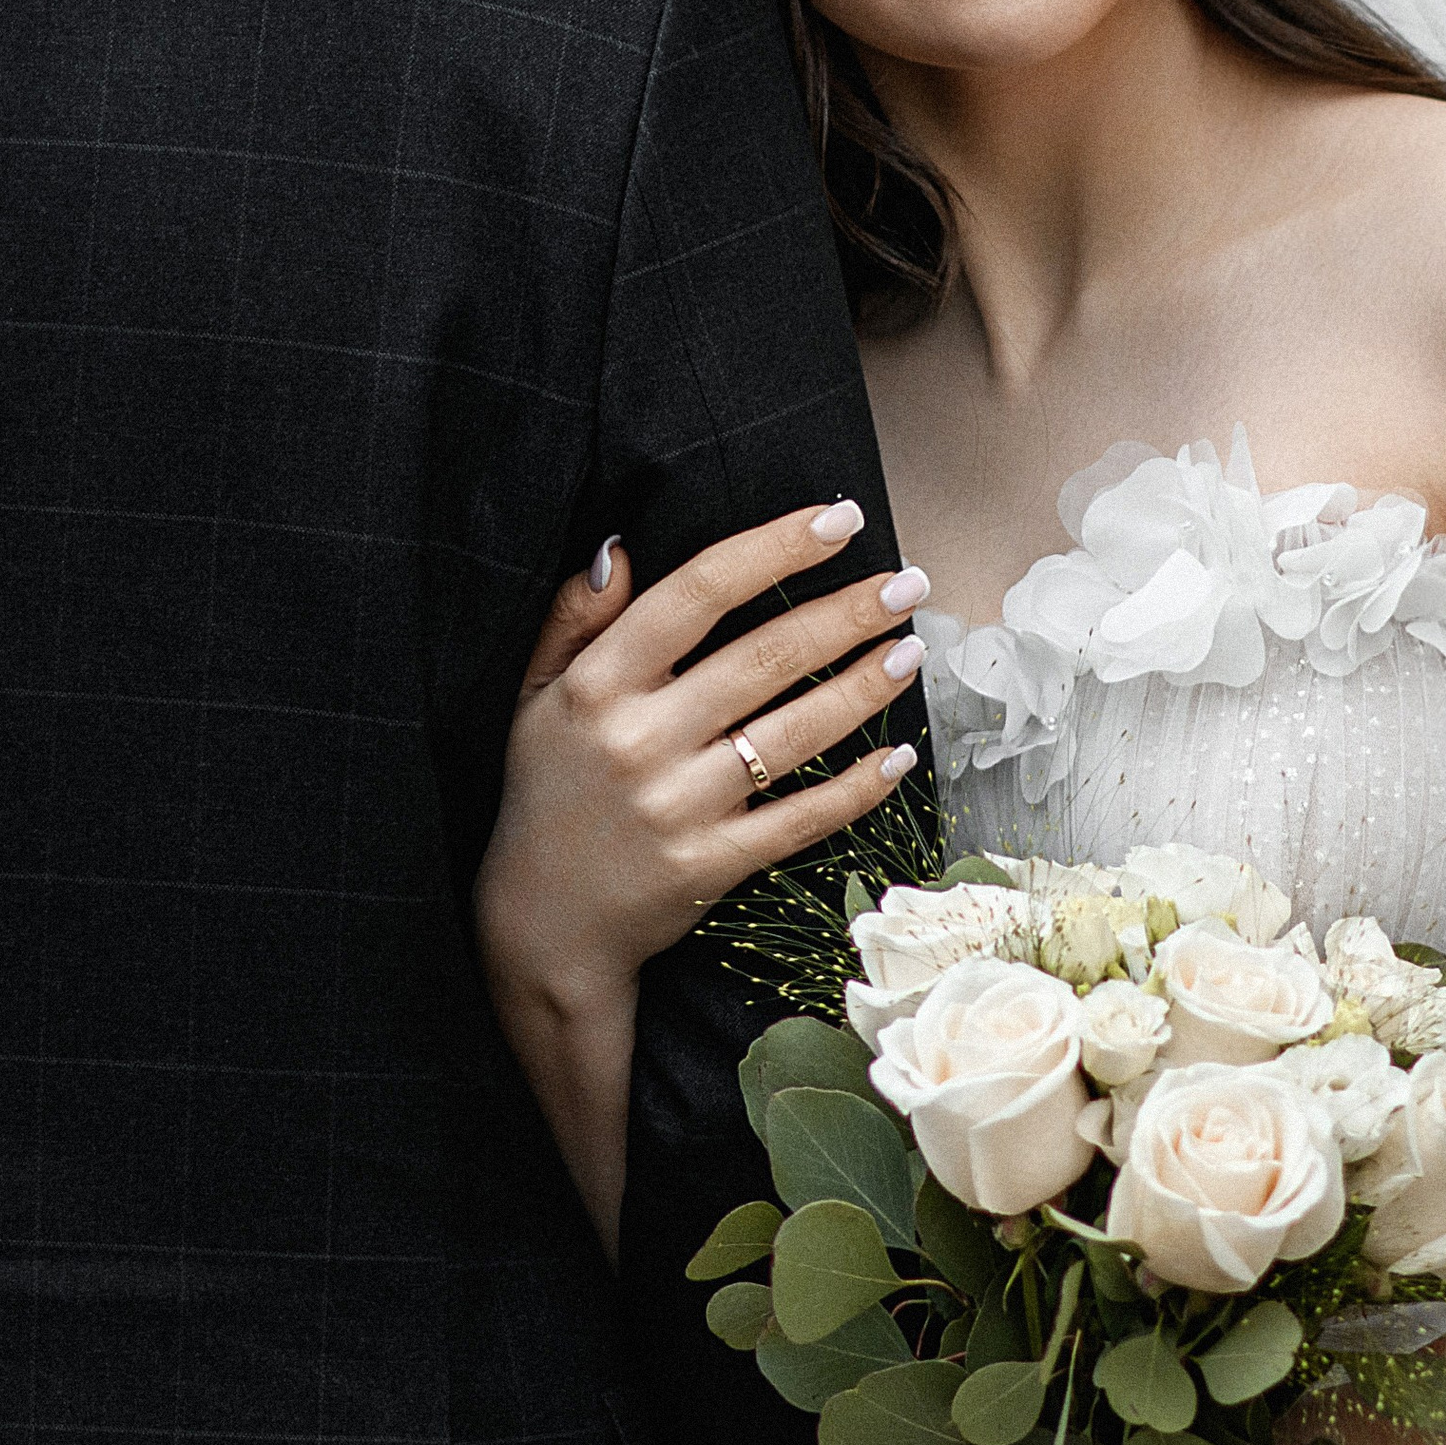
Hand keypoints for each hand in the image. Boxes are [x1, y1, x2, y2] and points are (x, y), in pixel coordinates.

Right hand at [475, 499, 924, 1018]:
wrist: (541, 923)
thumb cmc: (545, 791)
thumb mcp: (535, 694)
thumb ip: (574, 617)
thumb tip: (619, 546)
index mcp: (599, 684)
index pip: (698, 592)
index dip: (775, 548)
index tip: (837, 521)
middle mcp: (640, 739)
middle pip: (766, 656)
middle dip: (848, 612)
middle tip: (906, 582)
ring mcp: (678, 807)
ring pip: (794, 735)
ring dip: (864, 688)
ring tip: (910, 650)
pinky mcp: (710, 866)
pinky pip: (800, 820)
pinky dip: (857, 789)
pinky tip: (897, 757)